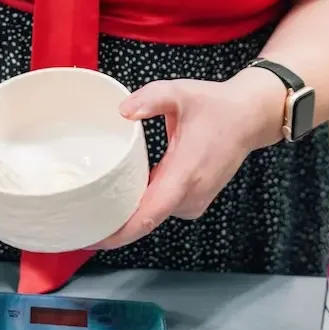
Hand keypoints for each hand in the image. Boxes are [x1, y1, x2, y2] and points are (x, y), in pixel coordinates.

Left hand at [95, 71, 282, 249]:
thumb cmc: (217, 106)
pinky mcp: (195, 199)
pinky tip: (119, 199)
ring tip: (92, 210)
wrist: (250, 117)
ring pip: (152, 216)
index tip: (93, 236)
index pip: (148, 215)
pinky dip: (141, 208)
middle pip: (145, 221)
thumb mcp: (181, 92)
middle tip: (78, 221)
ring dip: (126, 217)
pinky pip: (162, 208)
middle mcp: (190, 194)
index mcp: (185, 173)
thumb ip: (151, 98)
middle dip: (112, 227)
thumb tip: (122, 110)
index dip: (119, 231)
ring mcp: (195, 200)